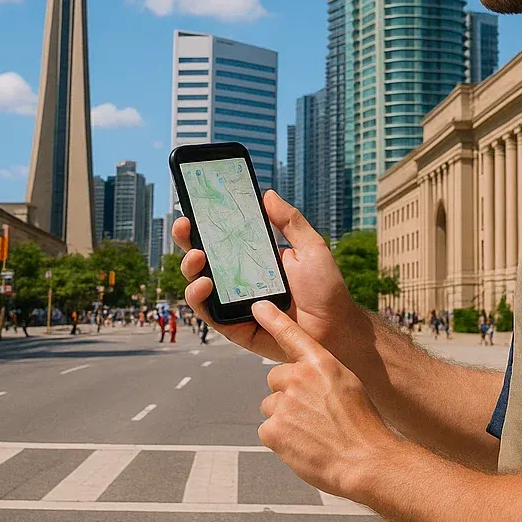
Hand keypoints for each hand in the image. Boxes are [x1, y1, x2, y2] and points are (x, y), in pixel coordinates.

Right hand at [173, 190, 360, 362]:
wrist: (336, 328)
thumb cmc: (325, 289)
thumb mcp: (310, 247)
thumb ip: (290, 221)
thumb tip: (267, 194)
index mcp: (254, 259)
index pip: (222, 239)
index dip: (204, 225)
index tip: (193, 208)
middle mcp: (239, 280)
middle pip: (203, 260)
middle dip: (187, 241)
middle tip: (186, 226)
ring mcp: (234, 304)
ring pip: (199, 286)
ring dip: (190, 269)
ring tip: (198, 257)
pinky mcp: (235, 328)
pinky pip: (210, 315)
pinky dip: (200, 299)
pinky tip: (204, 285)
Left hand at [253, 300, 396, 499]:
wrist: (365, 461)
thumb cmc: (362, 425)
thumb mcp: (348, 384)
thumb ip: (322, 373)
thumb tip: (303, 373)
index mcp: (321, 363)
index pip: (291, 334)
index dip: (274, 318)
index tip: (259, 306)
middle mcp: (299, 379)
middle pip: (276, 380)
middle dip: (287, 395)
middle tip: (311, 413)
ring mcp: (284, 404)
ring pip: (271, 406)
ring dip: (284, 418)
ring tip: (310, 431)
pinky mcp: (273, 430)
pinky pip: (267, 429)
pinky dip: (280, 439)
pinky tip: (302, 444)